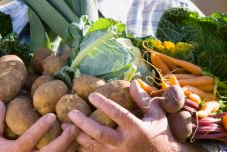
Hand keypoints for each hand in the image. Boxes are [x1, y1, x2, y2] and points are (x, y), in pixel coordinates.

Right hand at [0, 100, 79, 151]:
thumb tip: (0, 102)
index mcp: (16, 151)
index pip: (30, 138)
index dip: (41, 127)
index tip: (52, 115)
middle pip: (51, 151)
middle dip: (64, 139)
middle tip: (74, 126)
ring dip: (70, 146)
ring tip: (79, 133)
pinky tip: (77, 144)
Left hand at [68, 80, 198, 151]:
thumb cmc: (161, 133)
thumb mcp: (157, 115)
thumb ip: (143, 100)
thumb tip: (133, 82)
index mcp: (136, 129)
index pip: (118, 114)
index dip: (104, 104)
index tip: (91, 95)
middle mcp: (125, 143)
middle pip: (100, 134)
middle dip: (83, 123)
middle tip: (71, 113)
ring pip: (93, 147)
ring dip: (78, 136)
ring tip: (65, 125)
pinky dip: (82, 148)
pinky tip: (72, 139)